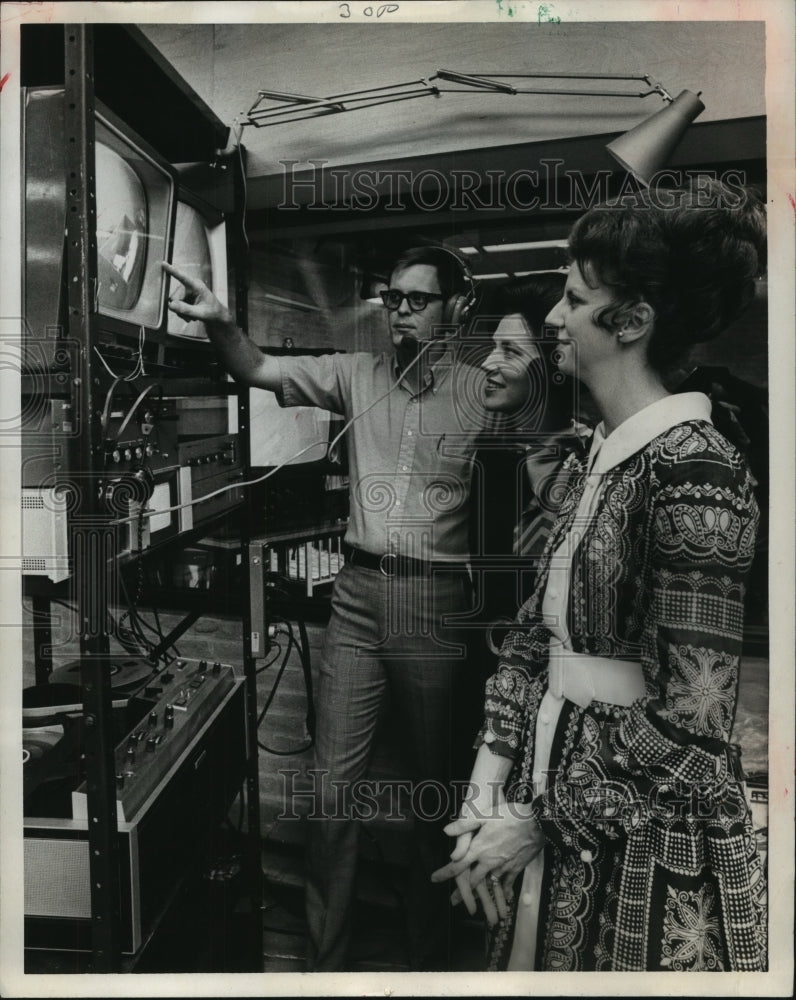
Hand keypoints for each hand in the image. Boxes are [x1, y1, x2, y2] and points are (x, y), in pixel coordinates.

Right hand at [162, 261, 231, 325]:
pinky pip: (175, 305)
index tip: (164, 264)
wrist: (216, 315)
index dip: (172, 271)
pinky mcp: (183, 296)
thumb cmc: (212, 312)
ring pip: (174, 302)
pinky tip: (189, 315)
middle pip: (175, 297)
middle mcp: (190, 286)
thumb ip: (186, 309)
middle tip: (189, 317)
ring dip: (181, 311)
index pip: (183, 277)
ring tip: (191, 316)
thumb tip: (171, 305)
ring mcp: (186, 291)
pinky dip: (181, 312)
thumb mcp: (201, 313)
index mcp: (197, 286)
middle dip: (179, 309)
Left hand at [432, 800, 544, 921]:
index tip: (433, 879)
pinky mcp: (516, 868)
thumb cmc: (510, 815)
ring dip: (484, 898)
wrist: (538, 822)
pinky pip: (507, 884)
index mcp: (479, 848)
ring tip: (479, 909)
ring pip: (490, 886)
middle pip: (472, 881)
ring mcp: (503, 867)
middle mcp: (489, 861)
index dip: (444, 873)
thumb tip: (445, 831)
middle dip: (462, 892)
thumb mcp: (484, 815)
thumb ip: (464, 825)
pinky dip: (504, 891)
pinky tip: (504, 897)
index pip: (457, 865)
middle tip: (453, 901)